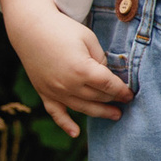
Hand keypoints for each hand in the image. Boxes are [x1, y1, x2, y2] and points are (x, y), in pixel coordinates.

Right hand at [0, 0, 130, 135]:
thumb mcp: (89, 39)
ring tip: (114, 115)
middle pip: (98, 97)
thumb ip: (100, 60)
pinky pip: (56, 113)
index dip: (122, 91)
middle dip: (113, 99)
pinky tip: (75, 133)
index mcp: (83, 70)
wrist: (29, 27)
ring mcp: (55, 91)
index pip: (109, 86)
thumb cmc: (62, 29)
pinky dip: (65, 124)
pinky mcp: (43, 92)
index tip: (131, 94)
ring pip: (82, 108)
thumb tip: (107, 76)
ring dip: (100, 113)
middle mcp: (68, 85)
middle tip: (125, 102)